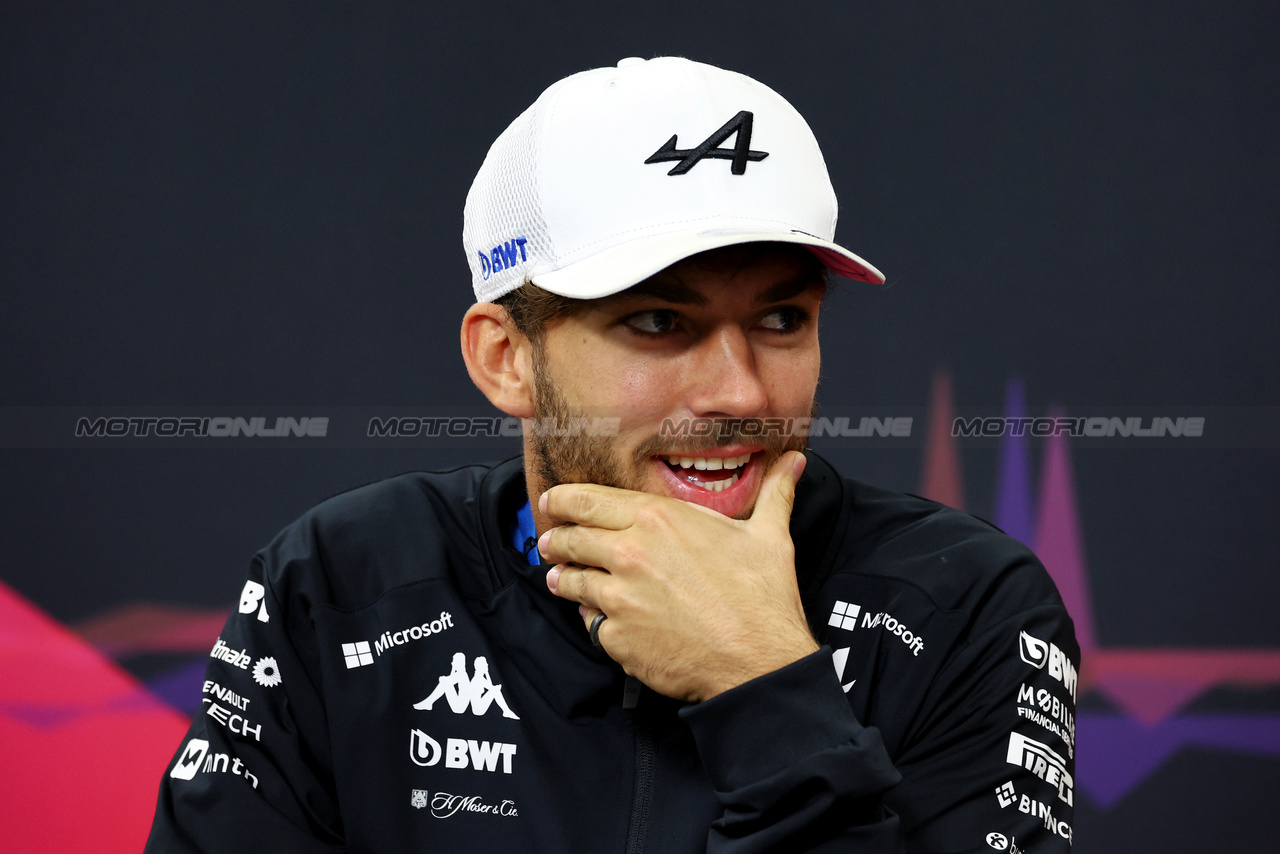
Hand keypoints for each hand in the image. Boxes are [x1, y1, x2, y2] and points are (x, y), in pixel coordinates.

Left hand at [539, 451, 818, 702]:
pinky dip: (593, 622)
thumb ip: (774, 493)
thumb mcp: (770, 535)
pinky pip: (589, 625)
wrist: (759, 662)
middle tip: (551, 542)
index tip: (553, 503)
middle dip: (555, 539)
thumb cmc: (763, 599)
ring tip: (561, 579)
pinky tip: (602, 620)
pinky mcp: (616, 637)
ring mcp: (619, 597)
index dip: (563, 501)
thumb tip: (793, 461)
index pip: (588, 500)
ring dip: (563, 579)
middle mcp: (630, 552)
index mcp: (659, 519)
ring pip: (569, 581)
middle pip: (569, 538)